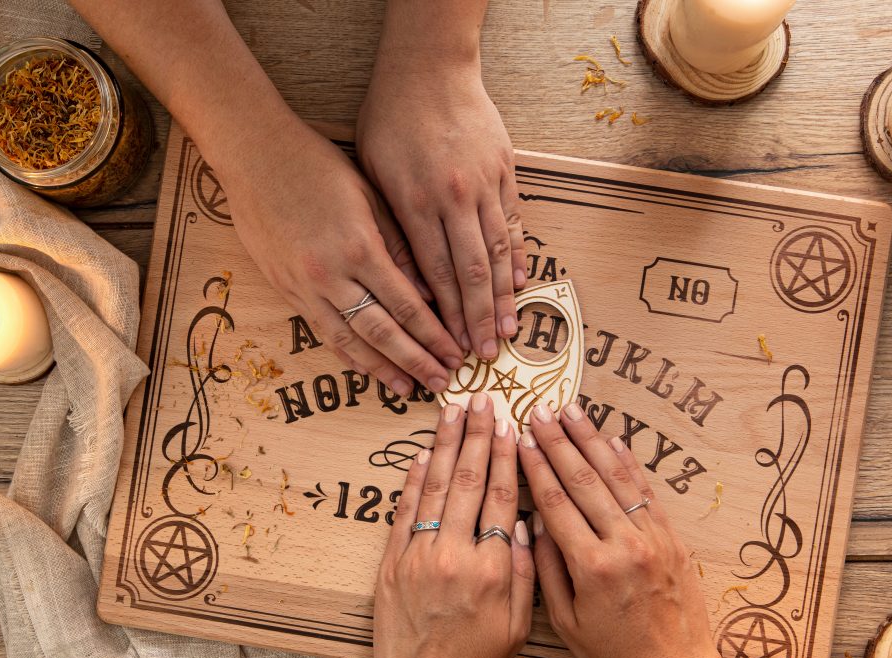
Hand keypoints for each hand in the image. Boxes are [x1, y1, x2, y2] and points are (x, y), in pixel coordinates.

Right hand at [217, 117, 462, 395]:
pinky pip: (323, 332)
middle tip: (443, 381)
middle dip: (416, 360)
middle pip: (382, 332)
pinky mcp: (285, 289)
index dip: (433, 334)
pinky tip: (367, 368)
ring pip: (350, 341)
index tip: (456, 353)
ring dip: (382, 369)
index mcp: (360, 247)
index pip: (406, 305)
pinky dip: (347, 354)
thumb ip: (398, 247)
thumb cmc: (317, 165)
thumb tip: (429, 292)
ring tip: (409, 389)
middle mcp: (331, 275)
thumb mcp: (369, 196)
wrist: (252, 154)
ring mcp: (304, 286)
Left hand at [358, 49, 525, 361]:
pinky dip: (517, 255)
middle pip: (471, 273)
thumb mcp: (372, 174)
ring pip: (498, 252)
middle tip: (486, 356)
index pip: (435, 275)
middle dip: (478, 320)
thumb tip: (405, 285)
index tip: (453, 348)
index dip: (446, 318)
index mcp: (416, 203)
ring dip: (502, 298)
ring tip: (509, 332)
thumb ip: (390, 228)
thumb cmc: (389, 119)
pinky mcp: (504, 171)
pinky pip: (514, 222)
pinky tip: (520, 284)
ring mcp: (484, 185)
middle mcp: (454, 199)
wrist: (429, 66)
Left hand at [373, 393, 533, 657]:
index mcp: (493, 568)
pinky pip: (405, 512)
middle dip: (479, 435)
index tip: (512, 425)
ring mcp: (419, 556)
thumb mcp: (518, 625)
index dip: (508, 456)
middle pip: (470, 481)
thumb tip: (529, 522)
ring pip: (436, 487)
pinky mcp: (392, 563)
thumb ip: (527, 572)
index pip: (504, 497)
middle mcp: (455, 555)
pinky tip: (424, 452)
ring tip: (454, 410)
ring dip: (447, 444)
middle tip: (485, 399)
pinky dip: (414, 480)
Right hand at [516, 402, 724, 657]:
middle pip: (585, 481)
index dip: (536, 467)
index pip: (556, 503)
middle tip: (540, 411)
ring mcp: (652, 538)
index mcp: (592, 567)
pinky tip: (613, 440)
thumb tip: (534, 524)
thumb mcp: (567, 625)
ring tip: (572, 411)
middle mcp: (624, 544)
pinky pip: (647, 492)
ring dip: (592, 440)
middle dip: (559, 442)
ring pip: (617, 477)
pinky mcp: (672, 539)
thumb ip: (548, 570)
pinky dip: (629, 463)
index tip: (522, 438)